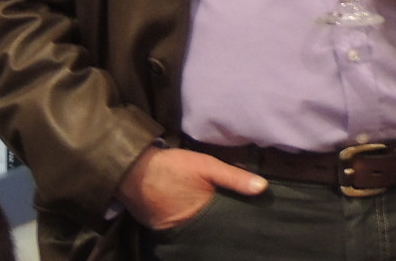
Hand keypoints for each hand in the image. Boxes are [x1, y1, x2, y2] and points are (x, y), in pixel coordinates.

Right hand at [116, 146, 265, 230]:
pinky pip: (175, 227)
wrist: (131, 168)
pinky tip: (191, 213)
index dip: (233, 220)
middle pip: (207, 228)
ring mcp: (167, 230)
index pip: (223, 224)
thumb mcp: (207, 166)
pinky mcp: (155, 227)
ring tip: (211, 214)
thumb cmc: (172, 166)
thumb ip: (234, 178)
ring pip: (191, 229)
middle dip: (217, 223)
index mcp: (199, 216)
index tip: (246, 217)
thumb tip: (263, 188)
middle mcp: (182, 229)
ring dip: (200, 222)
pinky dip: (183, 221)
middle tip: (228, 214)